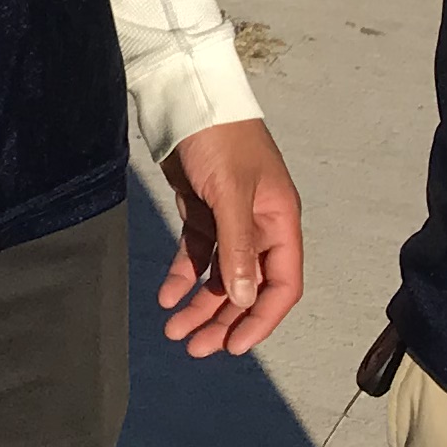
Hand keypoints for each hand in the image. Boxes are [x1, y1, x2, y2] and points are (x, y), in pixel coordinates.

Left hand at [158, 118, 305, 357]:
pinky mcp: (202, 212)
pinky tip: (165, 297)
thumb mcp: (231, 193)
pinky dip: (182, 276)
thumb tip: (244, 300)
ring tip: (173, 331)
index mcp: (280, 222)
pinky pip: (196, 254)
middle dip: (223, 319)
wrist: (187, 97)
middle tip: (194, 348)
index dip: (261, 319)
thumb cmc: (219, 140)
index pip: (282, 284)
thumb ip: (238, 248)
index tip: (235, 346)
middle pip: (247, 287)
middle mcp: (259, 226)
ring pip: (220, 276)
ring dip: (200, 305)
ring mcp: (229, 220)